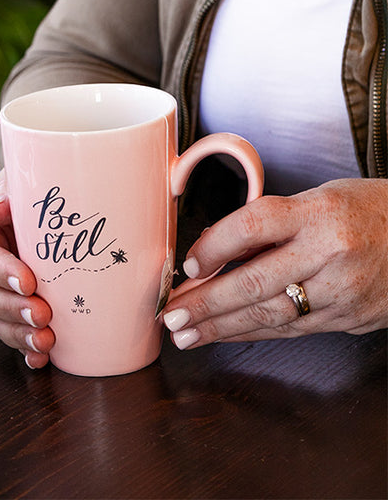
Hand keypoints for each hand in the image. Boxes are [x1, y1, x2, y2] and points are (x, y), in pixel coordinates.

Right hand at [0, 170, 54, 367]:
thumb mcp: (21, 184)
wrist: (48, 201)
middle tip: (43, 315)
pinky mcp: (20, 308)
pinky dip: (26, 351)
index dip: (1, 273)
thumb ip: (11, 194)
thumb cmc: (33, 190)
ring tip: (45, 342)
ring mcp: (3, 292)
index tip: (28, 281)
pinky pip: (15, 334)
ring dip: (19, 335)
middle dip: (13, 310)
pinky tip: (42, 360)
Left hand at [162, 178, 387, 348]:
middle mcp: (330, 253)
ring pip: (269, 314)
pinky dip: (251, 334)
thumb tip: (211, 249)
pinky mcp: (349, 318)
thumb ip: (268, 223)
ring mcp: (342, 291)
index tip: (187, 266)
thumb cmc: (364, 211)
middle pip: (255, 281)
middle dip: (206, 303)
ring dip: (221, 327)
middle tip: (171, 315)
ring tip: (185, 334)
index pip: (253, 225)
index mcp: (318, 213)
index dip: (213, 246)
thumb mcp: (316, 200)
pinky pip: (291, 330)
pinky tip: (223, 336)